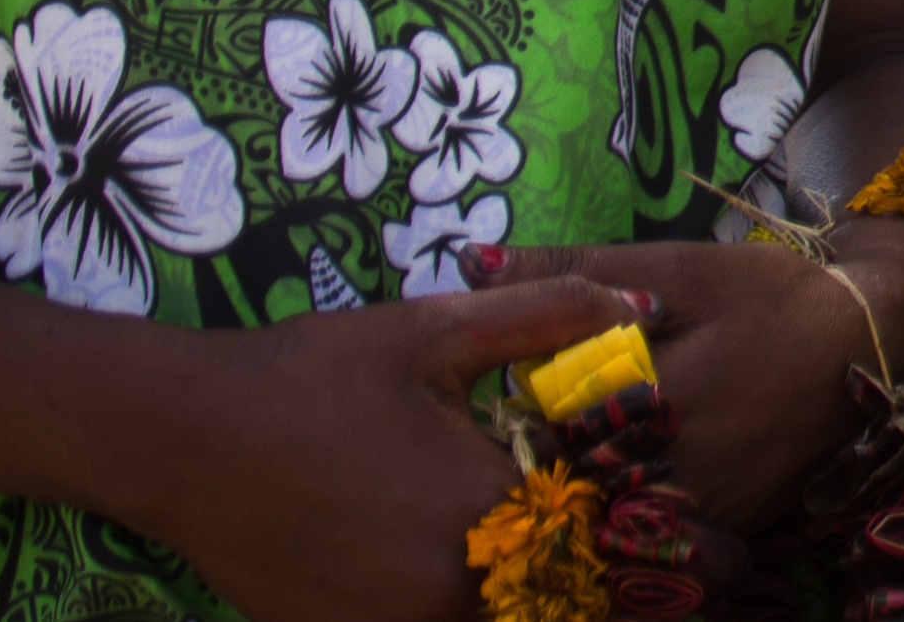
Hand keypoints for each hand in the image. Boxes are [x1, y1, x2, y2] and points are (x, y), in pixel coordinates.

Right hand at [119, 276, 649, 621]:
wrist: (182, 438)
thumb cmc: (312, 374)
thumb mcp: (435, 330)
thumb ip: (550, 317)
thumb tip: (647, 312)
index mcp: (486, 514)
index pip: (611, 550)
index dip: (670, 551)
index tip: (720, 548)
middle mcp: (447, 592)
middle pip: (563, 606)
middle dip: (613, 588)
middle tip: (683, 571)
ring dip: (542, 600)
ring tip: (580, 568)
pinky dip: (472, 613)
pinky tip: (481, 576)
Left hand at [477, 222, 903, 532]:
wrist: (869, 339)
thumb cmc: (767, 295)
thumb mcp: (674, 267)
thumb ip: (574, 271)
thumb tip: (472, 260)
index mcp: (646, 406)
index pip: (535, 433)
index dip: (515, 415)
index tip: (521, 389)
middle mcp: (669, 476)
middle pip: (567, 485)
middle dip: (549, 455)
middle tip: (563, 414)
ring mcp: (700, 514)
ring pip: (608, 517)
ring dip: (592, 486)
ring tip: (607, 439)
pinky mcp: (724, 532)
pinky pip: (653, 535)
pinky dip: (636, 505)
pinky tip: (646, 465)